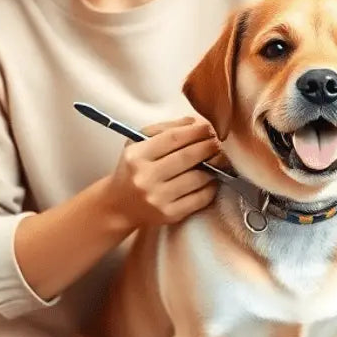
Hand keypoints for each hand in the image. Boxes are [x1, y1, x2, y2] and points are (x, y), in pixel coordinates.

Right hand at [103, 116, 221, 231]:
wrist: (119, 205)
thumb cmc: (132, 169)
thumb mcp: (138, 143)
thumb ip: (164, 129)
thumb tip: (194, 122)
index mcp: (136, 156)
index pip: (173, 138)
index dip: (195, 132)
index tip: (208, 128)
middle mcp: (145, 177)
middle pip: (188, 157)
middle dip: (209, 147)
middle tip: (218, 142)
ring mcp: (158, 198)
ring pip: (198, 178)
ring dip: (214, 166)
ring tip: (217, 159)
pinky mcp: (170, 214)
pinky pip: (200, 198)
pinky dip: (211, 186)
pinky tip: (212, 179)